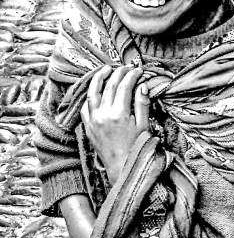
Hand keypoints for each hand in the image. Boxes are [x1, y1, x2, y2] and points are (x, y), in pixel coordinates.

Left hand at [81, 65, 149, 184]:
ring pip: (93, 92)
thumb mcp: (144, 127)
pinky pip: (85, 106)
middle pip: (109, 85)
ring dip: (99, 78)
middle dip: (118, 73)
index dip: (132, 76)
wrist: (122, 169)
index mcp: (119, 114)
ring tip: (106, 69)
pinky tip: (95, 90)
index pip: (124, 86)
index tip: (138, 71)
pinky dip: (90, 95)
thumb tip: (142, 86)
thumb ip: (142, 105)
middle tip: (126, 67)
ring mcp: (93, 120)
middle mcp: (103, 115)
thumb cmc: (137, 150)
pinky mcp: (88, 127)